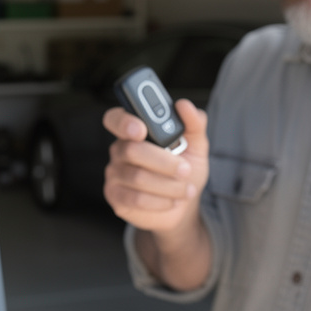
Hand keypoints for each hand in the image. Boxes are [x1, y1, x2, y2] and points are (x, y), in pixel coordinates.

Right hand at [102, 98, 208, 235]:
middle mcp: (120, 149)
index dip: (124, 122)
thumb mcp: (196, 144)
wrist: (184, 204)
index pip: (115, 119)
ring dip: (168, 185)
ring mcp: (114, 173)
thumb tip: (184, 106)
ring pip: (137, 177)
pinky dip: (161, 200)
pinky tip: (173, 200)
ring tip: (186, 188)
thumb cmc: (185, 169)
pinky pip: (136, 198)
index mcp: (134, 130)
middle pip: (131, 150)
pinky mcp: (116, 197)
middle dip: (163, 161)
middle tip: (185, 169)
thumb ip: (193, 123)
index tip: (141, 130)